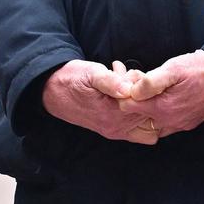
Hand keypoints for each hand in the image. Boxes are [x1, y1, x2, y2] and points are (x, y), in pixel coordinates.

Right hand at [42, 59, 158, 144]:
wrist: (52, 92)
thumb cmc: (73, 79)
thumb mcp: (91, 73)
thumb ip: (111, 81)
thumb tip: (129, 88)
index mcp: (113, 113)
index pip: (148, 106)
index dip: (148, 90)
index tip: (136, 74)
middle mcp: (116, 127)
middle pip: (150, 117)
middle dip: (147, 96)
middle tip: (131, 77)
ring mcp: (114, 130)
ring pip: (146, 124)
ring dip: (142, 103)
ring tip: (127, 84)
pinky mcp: (111, 128)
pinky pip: (136, 127)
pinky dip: (135, 109)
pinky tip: (122, 90)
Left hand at [116, 50, 203, 137]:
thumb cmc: (201, 69)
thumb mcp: (174, 68)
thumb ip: (150, 82)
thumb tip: (131, 91)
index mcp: (163, 109)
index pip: (127, 107)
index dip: (126, 91)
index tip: (131, 77)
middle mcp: (169, 122)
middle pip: (138, 116)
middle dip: (134, 100)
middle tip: (140, 79)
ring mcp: (180, 125)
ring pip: (151, 121)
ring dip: (147, 107)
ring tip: (152, 88)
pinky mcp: (188, 123)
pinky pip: (165, 123)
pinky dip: (159, 112)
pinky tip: (164, 96)